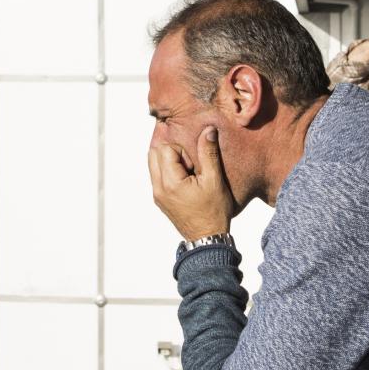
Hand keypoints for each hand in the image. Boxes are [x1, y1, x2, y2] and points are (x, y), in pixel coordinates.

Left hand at [149, 126, 235, 240]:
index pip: (166, 149)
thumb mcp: (214, 180)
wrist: (207, 238)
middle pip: (154, 154)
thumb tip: (208, 130)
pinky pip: (158, 176)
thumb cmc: (213, 212)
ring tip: (188, 175)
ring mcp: (157, 195)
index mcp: (170, 182)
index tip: (194, 167)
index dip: (183, 153)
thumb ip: (208, 153)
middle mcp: (158, 188)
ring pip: (154, 164)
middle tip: (190, 168)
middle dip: (172, 153)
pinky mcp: (160, 200)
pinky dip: (169, 172)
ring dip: (170, 162)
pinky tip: (186, 182)